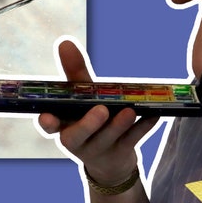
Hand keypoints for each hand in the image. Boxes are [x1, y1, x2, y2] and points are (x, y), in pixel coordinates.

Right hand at [38, 39, 158, 186]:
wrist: (110, 160)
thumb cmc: (90, 118)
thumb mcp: (82, 96)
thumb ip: (75, 72)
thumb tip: (65, 42)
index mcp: (63, 125)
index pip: (49, 126)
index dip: (47, 122)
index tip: (47, 116)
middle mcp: (77, 141)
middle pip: (78, 136)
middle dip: (88, 124)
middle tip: (101, 110)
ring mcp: (99, 150)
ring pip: (107, 138)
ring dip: (119, 124)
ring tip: (129, 110)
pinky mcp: (120, 154)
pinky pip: (132, 140)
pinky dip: (143, 127)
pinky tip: (154, 115)